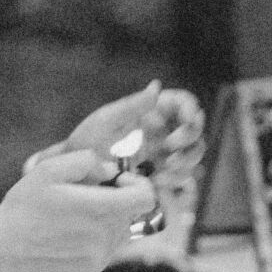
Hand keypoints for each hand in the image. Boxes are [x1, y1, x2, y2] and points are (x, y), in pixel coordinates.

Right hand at [0, 151, 156, 271]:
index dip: (136, 184)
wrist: (1, 251)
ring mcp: (100, 258)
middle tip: (87, 194)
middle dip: (117, 198)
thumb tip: (109, 170)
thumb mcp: (50, 169)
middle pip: (132, 212)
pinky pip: (106, 248)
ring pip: (121, 230)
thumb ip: (86, 160)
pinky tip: (68, 233)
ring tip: (74, 214)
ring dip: (107, 218)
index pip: (147, 198)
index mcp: (101, 210)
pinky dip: (96, 236)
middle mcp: (106, 237)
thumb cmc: (24, 206)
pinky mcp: (91, 271)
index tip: (116, 181)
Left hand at [26, 81, 205, 188]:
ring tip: (160, 176)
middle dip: (189, 145)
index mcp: (153, 111)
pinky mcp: (161, 176)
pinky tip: (156, 185)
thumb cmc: (86, 142)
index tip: (187, 124)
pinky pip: (181, 178)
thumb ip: (134, 105)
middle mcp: (163, 130)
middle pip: (195, 133)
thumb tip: (157, 85)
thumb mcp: (106, 121)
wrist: (76, 175)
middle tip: (169, 155)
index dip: (191, 111)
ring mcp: (164, 154)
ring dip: (183, 167)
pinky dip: (175, 182)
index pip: (184, 103)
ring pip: (192, 157)